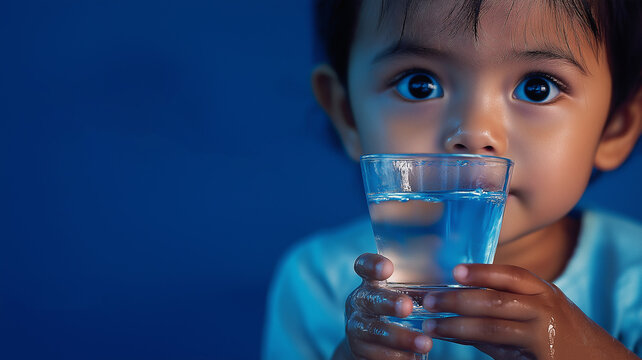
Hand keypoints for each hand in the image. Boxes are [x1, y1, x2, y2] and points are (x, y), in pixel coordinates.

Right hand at [333, 253, 432, 359]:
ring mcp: (357, 328)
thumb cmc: (396, 309)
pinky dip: (394, 357)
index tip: (387, 268)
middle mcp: (360, 302)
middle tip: (407, 307)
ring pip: (373, 331)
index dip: (371, 265)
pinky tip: (412, 359)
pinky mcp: (360, 351)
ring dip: (399, 337)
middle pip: (369, 299)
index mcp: (371, 282)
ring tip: (426, 344)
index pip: (363, 266)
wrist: (373, 347)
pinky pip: (375, 355)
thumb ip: (420, 271)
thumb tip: (444, 243)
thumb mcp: (405, 291)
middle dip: (387, 302)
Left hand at [421, 264, 638, 359]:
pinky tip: (452, 340)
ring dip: (456, 326)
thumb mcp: (539, 309)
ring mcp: (541, 335)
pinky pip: (497, 350)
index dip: (482, 272)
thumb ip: (504, 302)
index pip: (512, 274)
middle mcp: (544, 308)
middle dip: (457, 300)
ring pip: (491, 328)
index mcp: (543, 290)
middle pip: (495, 301)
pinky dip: (471, 344)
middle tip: (429, 301)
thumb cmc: (559, 331)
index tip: (455, 270)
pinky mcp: (538, 357)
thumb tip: (458, 298)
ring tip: (431, 326)